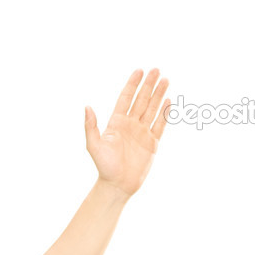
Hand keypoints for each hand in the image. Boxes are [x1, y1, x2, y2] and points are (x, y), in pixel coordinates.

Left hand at [84, 68, 170, 199]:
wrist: (118, 185)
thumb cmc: (104, 166)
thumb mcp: (94, 146)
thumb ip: (91, 126)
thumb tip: (87, 107)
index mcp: (116, 123)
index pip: (126, 98)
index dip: (132, 84)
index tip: (139, 71)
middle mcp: (130, 125)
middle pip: (141, 100)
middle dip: (148, 85)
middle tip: (156, 69)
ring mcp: (142, 133)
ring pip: (152, 109)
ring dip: (158, 94)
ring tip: (165, 79)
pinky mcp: (152, 143)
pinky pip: (160, 124)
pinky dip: (165, 113)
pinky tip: (168, 100)